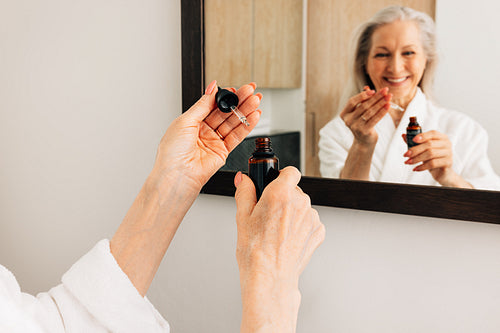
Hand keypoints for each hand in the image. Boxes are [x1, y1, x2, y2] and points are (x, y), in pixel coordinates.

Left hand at [151, 80, 261, 192]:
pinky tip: (254, 116)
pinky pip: (237, 136)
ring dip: (245, 111)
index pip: (212, 104)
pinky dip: (247, 126)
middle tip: (251, 91)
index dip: (225, 96)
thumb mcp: (185, 121)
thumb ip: (202, 104)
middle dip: (239, 101)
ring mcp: (214, 141)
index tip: (236, 89)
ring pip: (233, 123)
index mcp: (191, 122)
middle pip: (225, 112)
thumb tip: (212, 87)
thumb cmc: (172, 152)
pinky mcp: (223, 152)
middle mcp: (203, 131)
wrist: (177, 175)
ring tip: (256, 101)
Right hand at [234, 167, 324, 332]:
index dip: (281, 176)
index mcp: (280, 194)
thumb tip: (244, 179)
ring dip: (293, 213)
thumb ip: (245, 191)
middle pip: (294, 190)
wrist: (270, 276)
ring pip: (302, 206)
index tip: (275, 183)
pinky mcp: (319, 231)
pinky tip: (287, 238)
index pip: (290, 171)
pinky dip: (301, 227)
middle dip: (284, 198)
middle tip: (269, 215)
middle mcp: (300, 202)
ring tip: (278, 231)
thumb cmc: (255, 251)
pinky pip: (310, 221)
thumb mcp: (242, 216)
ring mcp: (312, 217)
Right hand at [340, 86, 390, 145]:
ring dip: (381, 103)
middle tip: (385, 90)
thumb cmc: (362, 123)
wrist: (364, 141)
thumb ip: (363, 100)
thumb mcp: (361, 112)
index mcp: (344, 114)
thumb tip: (367, 87)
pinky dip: (382, 112)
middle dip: (376, 97)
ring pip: (370, 112)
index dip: (362, 95)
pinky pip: (375, 119)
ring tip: (389, 97)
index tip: (373, 90)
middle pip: (363, 106)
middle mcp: (348, 120)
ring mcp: (355, 126)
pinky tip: (388, 106)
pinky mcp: (364, 131)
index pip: (352, 101)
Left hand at [403, 130, 467, 186]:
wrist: (442, 172)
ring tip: (408, 162)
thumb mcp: (423, 150)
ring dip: (417, 158)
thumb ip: (414, 143)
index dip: (422, 136)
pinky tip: (416, 168)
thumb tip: (404, 135)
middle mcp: (447, 144)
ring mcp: (448, 153)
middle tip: (405, 155)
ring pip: (430, 154)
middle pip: (429, 144)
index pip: (433, 133)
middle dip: (415, 150)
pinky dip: (422, 166)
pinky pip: (433, 163)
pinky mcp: (448, 162)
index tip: (413, 140)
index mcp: (441, 137)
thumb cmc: (432, 158)